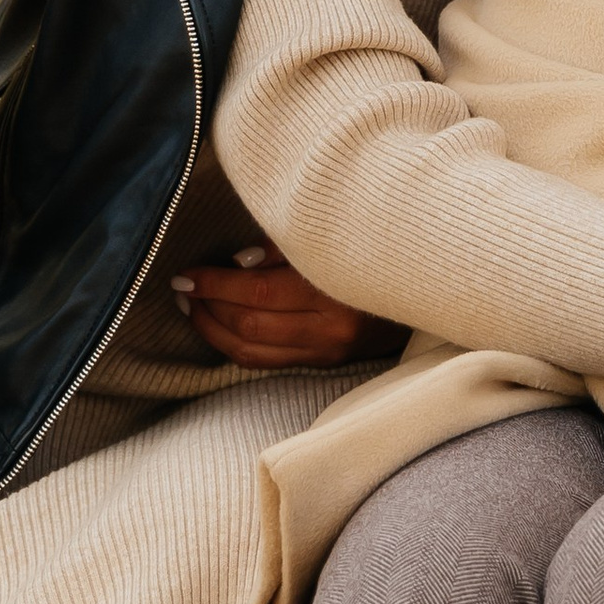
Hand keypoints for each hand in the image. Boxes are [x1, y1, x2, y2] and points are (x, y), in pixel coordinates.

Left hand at [173, 248, 378, 369]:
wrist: (420, 289)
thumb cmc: (369, 254)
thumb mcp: (332, 239)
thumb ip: (284, 247)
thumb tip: (238, 261)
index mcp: (334, 294)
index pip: (258, 293)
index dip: (214, 285)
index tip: (186, 274)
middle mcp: (329, 331)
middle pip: (249, 325)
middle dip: (207, 306)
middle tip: (183, 288)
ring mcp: (325, 352)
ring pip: (250, 352)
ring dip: (211, 329)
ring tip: (191, 307)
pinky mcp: (321, 364)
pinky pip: (263, 361)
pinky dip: (233, 344)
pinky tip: (216, 325)